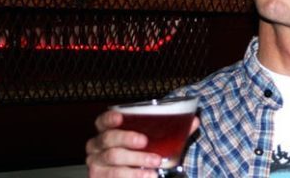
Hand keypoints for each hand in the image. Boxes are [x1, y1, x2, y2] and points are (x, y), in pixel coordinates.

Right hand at [85, 110, 199, 177]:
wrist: (137, 176)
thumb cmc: (143, 153)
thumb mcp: (155, 141)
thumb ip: (173, 130)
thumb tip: (194, 121)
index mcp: (107, 130)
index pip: (102, 121)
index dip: (110, 118)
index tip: (121, 117)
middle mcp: (96, 146)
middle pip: (109, 140)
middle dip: (128, 139)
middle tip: (146, 143)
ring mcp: (96, 163)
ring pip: (113, 160)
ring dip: (136, 161)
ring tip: (155, 164)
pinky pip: (114, 177)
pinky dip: (134, 176)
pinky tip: (148, 176)